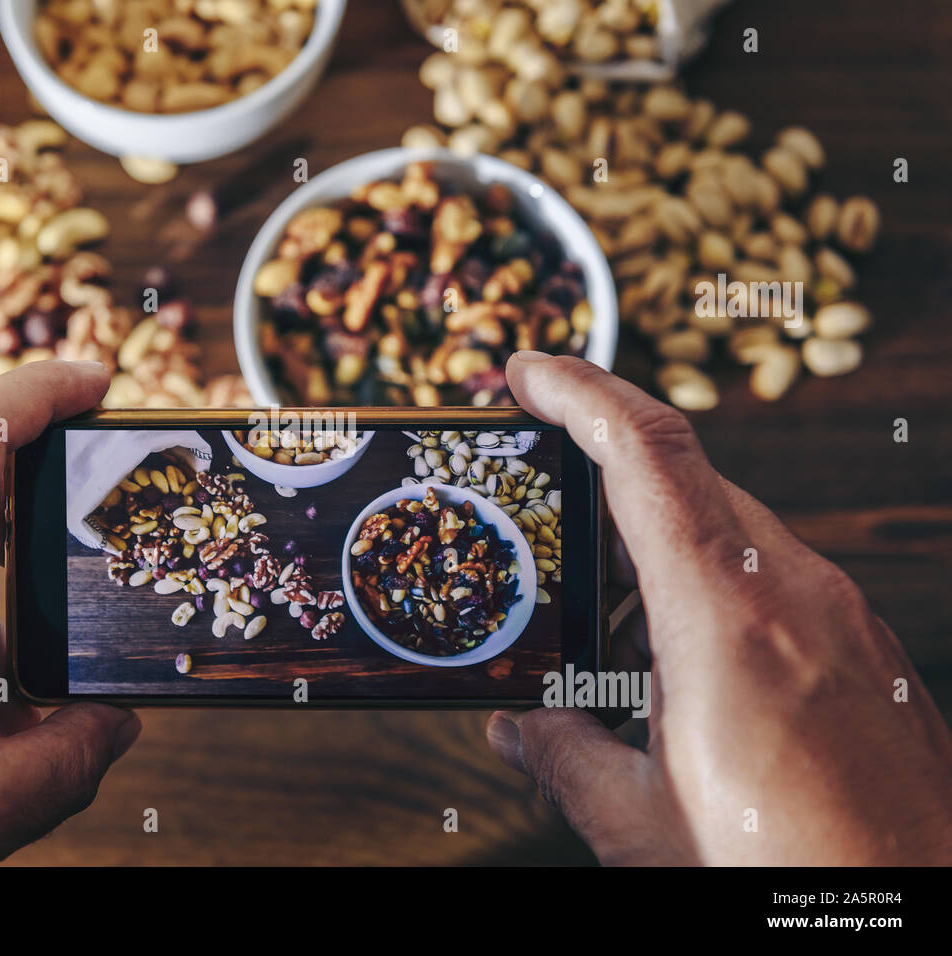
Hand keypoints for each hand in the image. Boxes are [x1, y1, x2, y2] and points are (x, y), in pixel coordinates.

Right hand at [488, 351, 951, 864]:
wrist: (924, 916)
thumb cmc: (791, 875)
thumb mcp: (641, 822)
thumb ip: (562, 757)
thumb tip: (514, 728)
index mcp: (722, 614)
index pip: (645, 452)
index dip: (578, 391)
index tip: (525, 372)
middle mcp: (793, 592)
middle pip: (684, 482)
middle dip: (603, 474)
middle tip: (541, 498)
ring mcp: (842, 617)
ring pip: (730, 532)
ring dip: (655, 549)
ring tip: (604, 625)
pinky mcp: (868, 651)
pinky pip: (774, 583)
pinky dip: (710, 594)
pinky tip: (681, 671)